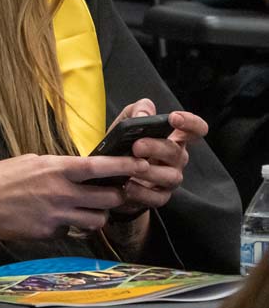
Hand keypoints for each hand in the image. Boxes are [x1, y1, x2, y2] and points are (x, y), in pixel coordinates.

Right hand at [0, 152, 149, 240]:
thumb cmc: (0, 176)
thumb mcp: (32, 161)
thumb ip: (58, 167)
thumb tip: (77, 170)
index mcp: (56, 168)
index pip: (100, 167)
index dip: (125, 165)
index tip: (142, 164)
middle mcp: (60, 192)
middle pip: (108, 198)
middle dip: (117, 196)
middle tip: (117, 192)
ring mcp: (55, 216)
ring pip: (96, 220)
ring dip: (98, 215)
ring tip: (89, 209)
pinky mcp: (48, 234)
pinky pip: (71, 231)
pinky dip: (70, 226)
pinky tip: (55, 218)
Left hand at [109, 99, 207, 217]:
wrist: (111, 173)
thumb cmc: (125, 143)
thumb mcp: (127, 119)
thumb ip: (138, 110)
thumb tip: (143, 115)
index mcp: (174, 137)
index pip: (195, 129)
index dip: (191, 122)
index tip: (174, 118)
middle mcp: (177, 158)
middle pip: (177, 152)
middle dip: (156, 148)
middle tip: (136, 146)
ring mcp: (171, 178)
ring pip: (170, 177)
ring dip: (149, 172)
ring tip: (130, 168)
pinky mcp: (160, 197)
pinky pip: (157, 198)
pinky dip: (141, 192)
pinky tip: (127, 186)